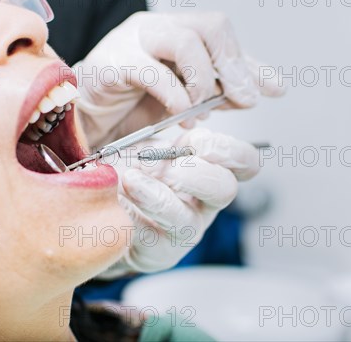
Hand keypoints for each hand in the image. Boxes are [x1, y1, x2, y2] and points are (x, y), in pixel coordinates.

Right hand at [73, 11, 284, 146]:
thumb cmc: (132, 105)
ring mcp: (132, 40)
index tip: (270, 91)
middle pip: (209, 26)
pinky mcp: (111, 63)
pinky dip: (173, 95)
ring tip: (200, 109)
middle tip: (242, 99)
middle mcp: (156, 27)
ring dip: (202, 81)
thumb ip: (222, 90)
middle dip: (232, 66)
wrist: (85, 119)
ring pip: (184, 41)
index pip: (221, 33)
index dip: (247, 62)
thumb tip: (267, 88)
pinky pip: (150, 71)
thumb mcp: (187, 97)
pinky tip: (180, 112)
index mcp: (176, 31)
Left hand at [97, 128, 259, 277]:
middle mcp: (204, 201)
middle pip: (225, 189)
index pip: (245, 162)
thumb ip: (172, 121)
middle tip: (166, 166)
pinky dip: (132, 212)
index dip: (229, 150)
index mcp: (211, 167)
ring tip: (131, 178)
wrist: (105, 201)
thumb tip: (179, 101)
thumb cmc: (133, 165)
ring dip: (158, 196)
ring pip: (188, 221)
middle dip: (195, 173)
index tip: (196, 141)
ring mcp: (182, 228)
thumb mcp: (155, 137)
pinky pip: (151, 236)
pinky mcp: (156, 249)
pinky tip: (119, 193)